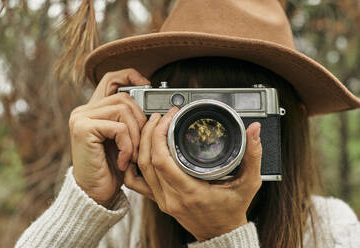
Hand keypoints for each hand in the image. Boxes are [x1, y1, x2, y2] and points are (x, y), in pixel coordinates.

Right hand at [69, 68, 149, 206]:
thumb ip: (129, 120)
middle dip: (140, 121)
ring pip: (123, 110)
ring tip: (133, 155)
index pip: (111, 78)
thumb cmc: (112, 167)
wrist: (96, 192)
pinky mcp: (83, 128)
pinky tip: (125, 161)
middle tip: (141, 144)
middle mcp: (84, 110)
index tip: (148, 84)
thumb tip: (154, 108)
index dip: (130, 75)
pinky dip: (128, 145)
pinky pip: (119, 127)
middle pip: (124, 98)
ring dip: (135, 136)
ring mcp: (81, 118)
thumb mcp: (124, 139)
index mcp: (94, 109)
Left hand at [125, 107, 262, 240]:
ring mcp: (163, 200)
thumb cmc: (233, 209)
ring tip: (153, 126)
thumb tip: (254, 130)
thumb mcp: (249, 183)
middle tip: (162, 117)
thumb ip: (253, 156)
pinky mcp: (159, 200)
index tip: (170, 118)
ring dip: (143, 144)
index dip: (160, 134)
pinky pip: (138, 182)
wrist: (221, 233)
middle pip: (147, 160)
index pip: (162, 160)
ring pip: (141, 168)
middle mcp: (172, 197)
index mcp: (191, 192)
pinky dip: (136, 164)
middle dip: (150, 133)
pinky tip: (141, 150)